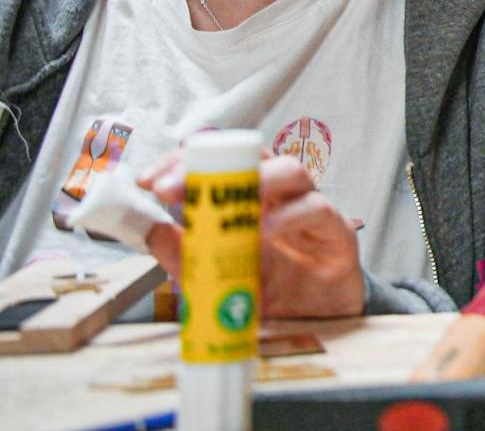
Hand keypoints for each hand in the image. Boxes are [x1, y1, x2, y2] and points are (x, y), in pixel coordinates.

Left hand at [142, 154, 366, 318]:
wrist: (311, 327)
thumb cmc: (268, 293)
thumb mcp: (214, 277)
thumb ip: (185, 254)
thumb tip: (149, 230)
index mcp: (249, 200)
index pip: (218, 166)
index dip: (184, 164)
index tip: (147, 181)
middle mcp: (279, 197)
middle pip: (252, 157)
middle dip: (209, 165)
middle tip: (168, 189)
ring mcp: (309, 209)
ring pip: (291, 170)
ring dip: (253, 179)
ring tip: (220, 204)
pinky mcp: (336, 231)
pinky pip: (316, 208)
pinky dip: (287, 215)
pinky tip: (263, 231)